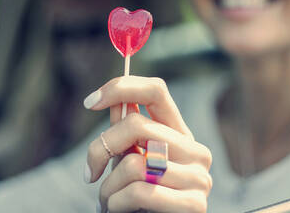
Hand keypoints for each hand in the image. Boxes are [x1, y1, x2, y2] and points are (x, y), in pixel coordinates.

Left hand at [85, 76, 212, 212]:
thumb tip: (111, 99)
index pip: (156, 90)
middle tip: (90, 172)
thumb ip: (125, 131)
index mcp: (180, 134)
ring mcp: (199, 177)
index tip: (90, 102)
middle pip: (137, 125)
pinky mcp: (194, 205)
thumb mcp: (130, 159)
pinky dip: (116, 203)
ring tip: (109, 199)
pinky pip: (140, 192)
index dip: (121, 88)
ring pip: (134, 164)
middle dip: (101, 148)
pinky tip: (117, 209)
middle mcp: (195, 150)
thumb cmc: (138, 198)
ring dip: (108, 187)